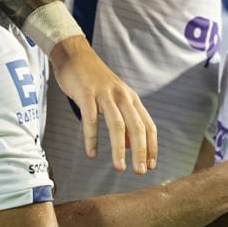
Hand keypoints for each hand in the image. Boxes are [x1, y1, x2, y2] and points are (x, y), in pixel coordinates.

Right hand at [50, 37, 156, 173]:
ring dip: (120, 149)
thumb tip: (131, 146)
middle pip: (137, 127)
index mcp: (131, 98)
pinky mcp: (86, 94)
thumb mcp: (113, 98)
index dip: (152, 146)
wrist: (75, 54)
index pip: (148, 125)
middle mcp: (122, 96)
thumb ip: (123, 119)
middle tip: (140, 172)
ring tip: (119, 168)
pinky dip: (92, 138)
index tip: (152, 165)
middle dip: (141, 152)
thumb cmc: (94, 80)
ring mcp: (104, 94)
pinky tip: (92, 154)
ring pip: (117, 125)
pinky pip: (90, 119)